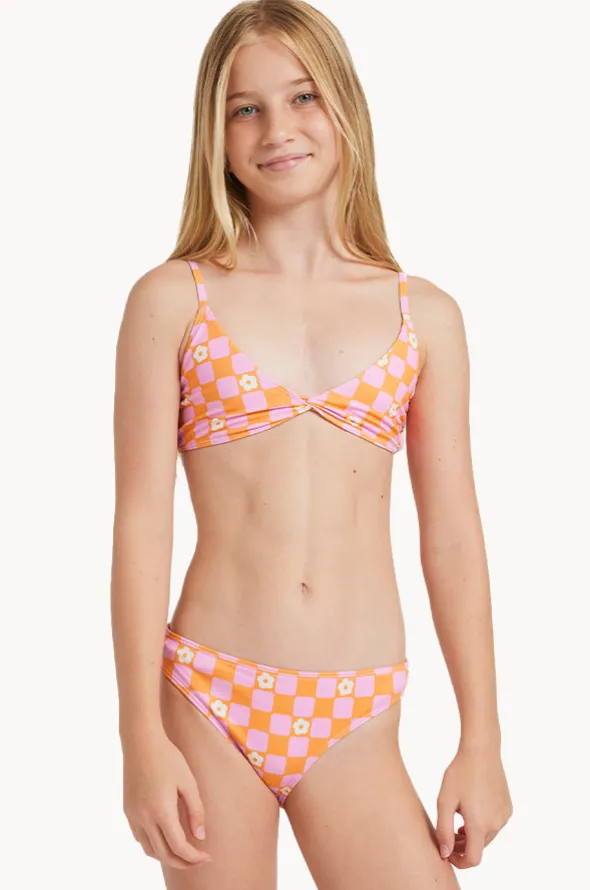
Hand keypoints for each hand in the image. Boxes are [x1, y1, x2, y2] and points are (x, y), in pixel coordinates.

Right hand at [122, 731, 212, 869]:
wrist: (141, 742)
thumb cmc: (168, 758)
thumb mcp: (188, 782)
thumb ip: (196, 811)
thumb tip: (200, 837)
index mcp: (161, 812)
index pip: (179, 847)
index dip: (194, 857)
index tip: (207, 856)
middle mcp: (144, 818)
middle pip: (163, 854)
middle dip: (182, 862)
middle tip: (197, 860)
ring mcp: (133, 816)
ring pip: (149, 849)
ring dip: (166, 856)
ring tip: (182, 852)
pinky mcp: (127, 810)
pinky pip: (140, 837)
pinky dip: (153, 844)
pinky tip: (164, 837)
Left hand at [435, 742, 512, 868]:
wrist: (481, 750)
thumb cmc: (460, 773)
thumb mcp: (445, 801)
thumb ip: (443, 830)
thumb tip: (445, 854)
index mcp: (479, 824)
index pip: (473, 859)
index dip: (459, 862)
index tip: (448, 853)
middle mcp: (496, 823)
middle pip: (479, 847)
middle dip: (463, 846)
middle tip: (448, 834)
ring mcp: (504, 816)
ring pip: (487, 836)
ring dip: (473, 834)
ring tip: (458, 819)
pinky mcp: (507, 807)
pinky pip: (495, 823)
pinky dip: (483, 823)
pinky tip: (472, 807)